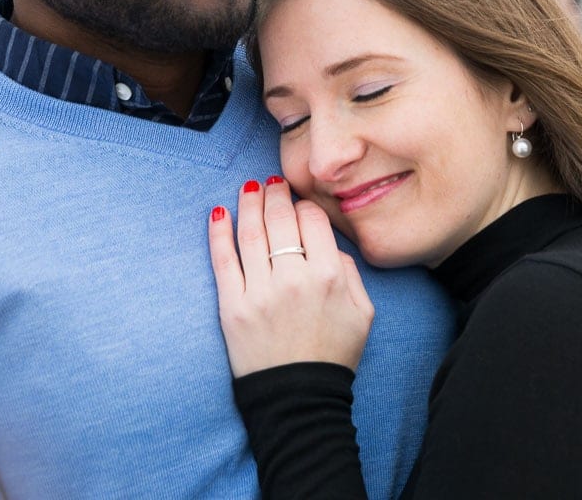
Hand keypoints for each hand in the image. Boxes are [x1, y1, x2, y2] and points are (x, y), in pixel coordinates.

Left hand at [209, 178, 374, 377]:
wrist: (298, 398)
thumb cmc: (333, 354)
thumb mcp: (362, 312)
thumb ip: (349, 271)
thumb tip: (327, 243)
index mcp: (329, 276)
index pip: (312, 221)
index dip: (305, 206)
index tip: (299, 203)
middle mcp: (294, 279)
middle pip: (280, 220)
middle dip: (275, 194)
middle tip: (272, 183)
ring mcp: (260, 293)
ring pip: (250, 233)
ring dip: (249, 204)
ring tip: (249, 188)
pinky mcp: (232, 307)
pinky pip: (222, 260)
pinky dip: (219, 232)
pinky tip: (219, 213)